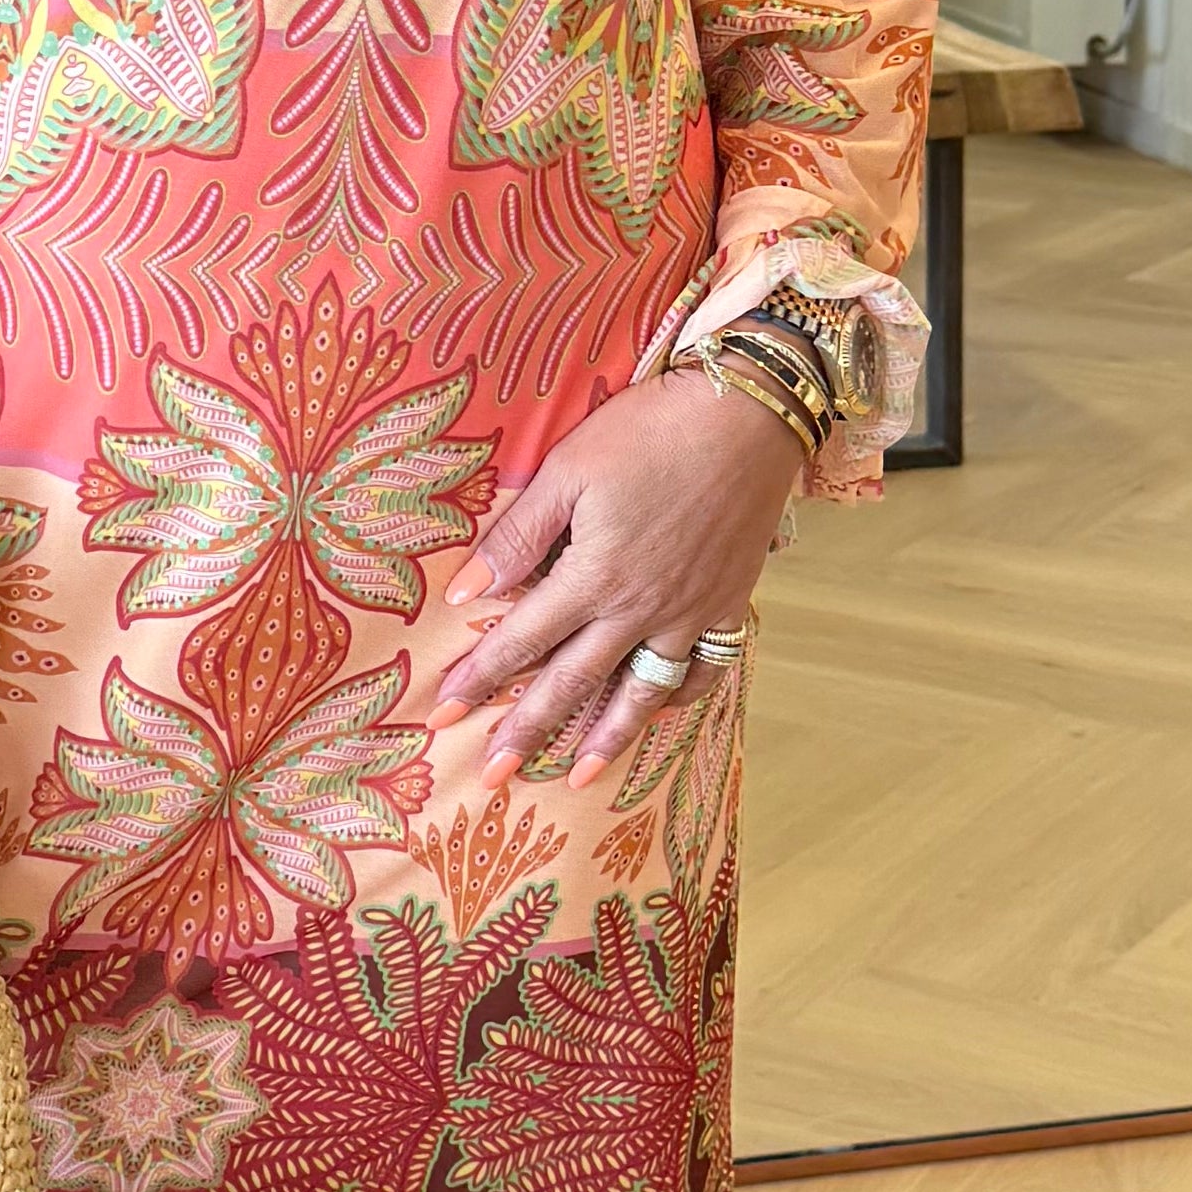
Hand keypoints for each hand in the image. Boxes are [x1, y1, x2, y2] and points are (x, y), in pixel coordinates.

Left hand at [430, 372, 799, 787]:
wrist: (751, 413)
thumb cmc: (651, 430)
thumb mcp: (568, 468)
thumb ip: (518, 535)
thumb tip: (466, 593)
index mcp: (594, 576)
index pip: (521, 642)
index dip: (478, 681)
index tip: (440, 717)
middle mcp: (640, 609)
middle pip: (573, 683)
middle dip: (526, 732)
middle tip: (490, 776)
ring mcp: (689, 612)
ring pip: (641, 692)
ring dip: (606, 739)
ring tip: (577, 777)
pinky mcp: (729, 602)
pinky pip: (706, 669)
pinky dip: (680, 699)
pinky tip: (658, 712)